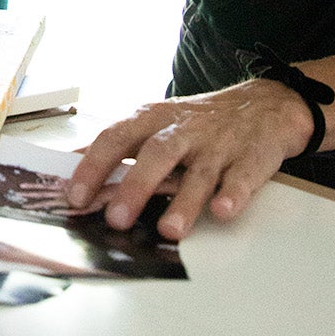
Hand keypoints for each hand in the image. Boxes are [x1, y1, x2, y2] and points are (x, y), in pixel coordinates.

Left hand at [65, 80, 314, 239]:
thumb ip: (118, 145)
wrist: (263, 105)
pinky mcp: (251, 159)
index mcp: (153, 120)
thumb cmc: (198, 122)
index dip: (94, 166)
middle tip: (116, 219)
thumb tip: (70, 166)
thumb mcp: (154, 122)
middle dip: (135, 186)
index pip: (116, 138)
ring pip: (199, 173)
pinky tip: (222, 211)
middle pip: (156, 154)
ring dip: (184, 202)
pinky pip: (242, 178)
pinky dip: (233, 195)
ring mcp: (218, 145)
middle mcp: (183, 131)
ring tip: (170, 230)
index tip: (75, 195)